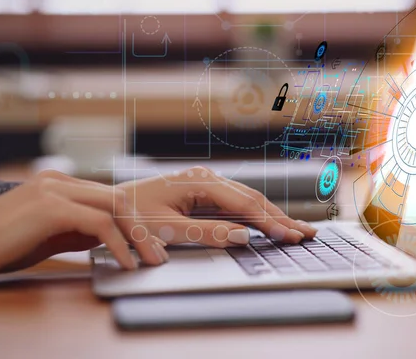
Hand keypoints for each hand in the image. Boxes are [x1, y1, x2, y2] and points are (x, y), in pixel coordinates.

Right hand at [0, 170, 167, 272]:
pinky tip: (125, 262)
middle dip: (142, 227)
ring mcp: (55, 189)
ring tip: (149, 260)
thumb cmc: (4, 245)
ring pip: (115, 206)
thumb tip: (112, 237)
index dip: (134, 221)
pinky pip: (99, 224)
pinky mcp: (51, 206)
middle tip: (157, 253)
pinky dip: (119, 244)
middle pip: (117, 198)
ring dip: (137, 235)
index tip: (150, 244)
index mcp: (60, 182)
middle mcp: (59, 179)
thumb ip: (79, 230)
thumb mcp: (50, 235)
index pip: (109, 197)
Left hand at [117, 166, 316, 247]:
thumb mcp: (167, 228)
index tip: (289, 236)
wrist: (109, 206)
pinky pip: (237, 205)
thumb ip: (207, 232)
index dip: (269, 222)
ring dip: (273, 217)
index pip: (244, 204)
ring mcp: (207, 185)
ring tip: (298, 229)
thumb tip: (244, 236)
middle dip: (281, 218)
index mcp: (200, 182)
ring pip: (248, 201)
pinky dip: (257, 217)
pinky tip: (271, 223)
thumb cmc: (132, 216)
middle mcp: (208, 179)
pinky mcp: (205, 194)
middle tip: (307, 234)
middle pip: (253, 199)